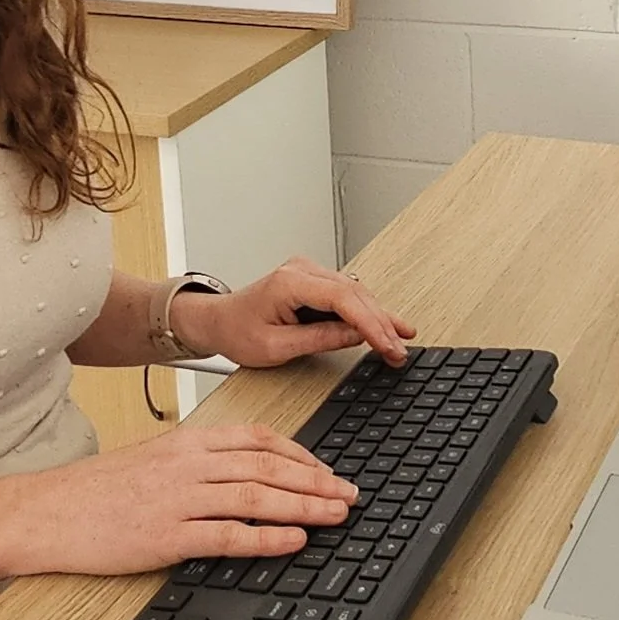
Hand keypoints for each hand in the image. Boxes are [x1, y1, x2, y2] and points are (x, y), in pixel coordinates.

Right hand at [1, 423, 359, 575]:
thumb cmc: (97, 490)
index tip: (327, 470)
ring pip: (255, 496)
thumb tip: (245, 476)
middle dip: (316, 481)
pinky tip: (292, 541)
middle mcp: (187, 464)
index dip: (301, 455)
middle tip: (350, 495)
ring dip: (303, 505)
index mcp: (187, 442)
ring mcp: (177, 499)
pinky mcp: (165, 535)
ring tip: (336, 515)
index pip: (258, 440)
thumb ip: (197, 464)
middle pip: (266, 467)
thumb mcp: (153, 462)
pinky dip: (264, 537)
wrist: (47, 511)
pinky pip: (225, 535)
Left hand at [172, 256, 415, 369]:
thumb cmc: (236, 331)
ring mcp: (308, 273)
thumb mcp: (276, 347)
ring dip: (378, 317)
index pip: (342, 299)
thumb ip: (319, 339)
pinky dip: (366, 313)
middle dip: (381, 322)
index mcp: (289, 282)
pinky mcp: (312, 283)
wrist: (218, 321)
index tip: (387, 344)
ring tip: (401, 340)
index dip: (370, 323)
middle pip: (354, 293)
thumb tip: (356, 336)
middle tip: (400, 349)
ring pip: (355, 293)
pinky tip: (386, 326)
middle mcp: (301, 270)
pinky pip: (346, 296)